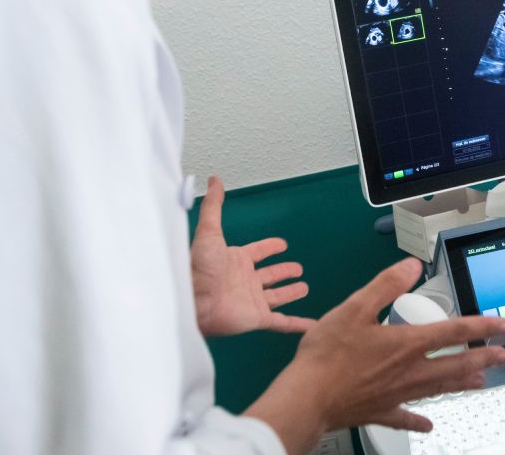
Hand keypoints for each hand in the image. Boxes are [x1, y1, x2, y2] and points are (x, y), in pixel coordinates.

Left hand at [191, 176, 313, 336]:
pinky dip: (297, 324)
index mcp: (235, 261)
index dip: (269, 247)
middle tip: (297, 268)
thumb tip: (213, 180)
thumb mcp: (208, 231)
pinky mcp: (257, 318)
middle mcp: (245, 281)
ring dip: (290, 292)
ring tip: (303, 287)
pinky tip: (310, 324)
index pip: (257, 252)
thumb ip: (214, 207)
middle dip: (283, 271)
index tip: (281, 244)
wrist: (195, 300)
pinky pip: (282, 322)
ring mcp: (252, 300)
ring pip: (277, 297)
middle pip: (269, 275)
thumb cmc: (198, 268)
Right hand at [248, 258, 504, 445]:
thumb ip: (386, 285)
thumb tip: (411, 266)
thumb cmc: (328, 354)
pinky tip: (428, 424)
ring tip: (481, 382)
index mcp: (406, 343)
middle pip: (455, 364)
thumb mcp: (355, 308)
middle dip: (482, 358)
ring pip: (438, 388)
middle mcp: (409, 371)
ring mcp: (397, 394)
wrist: (307, 398)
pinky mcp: (380, 411)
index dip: (481, 327)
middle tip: (503, 356)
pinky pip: (405, 416)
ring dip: (461, 383)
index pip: (453, 332)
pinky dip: (418, 419)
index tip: (503, 326)